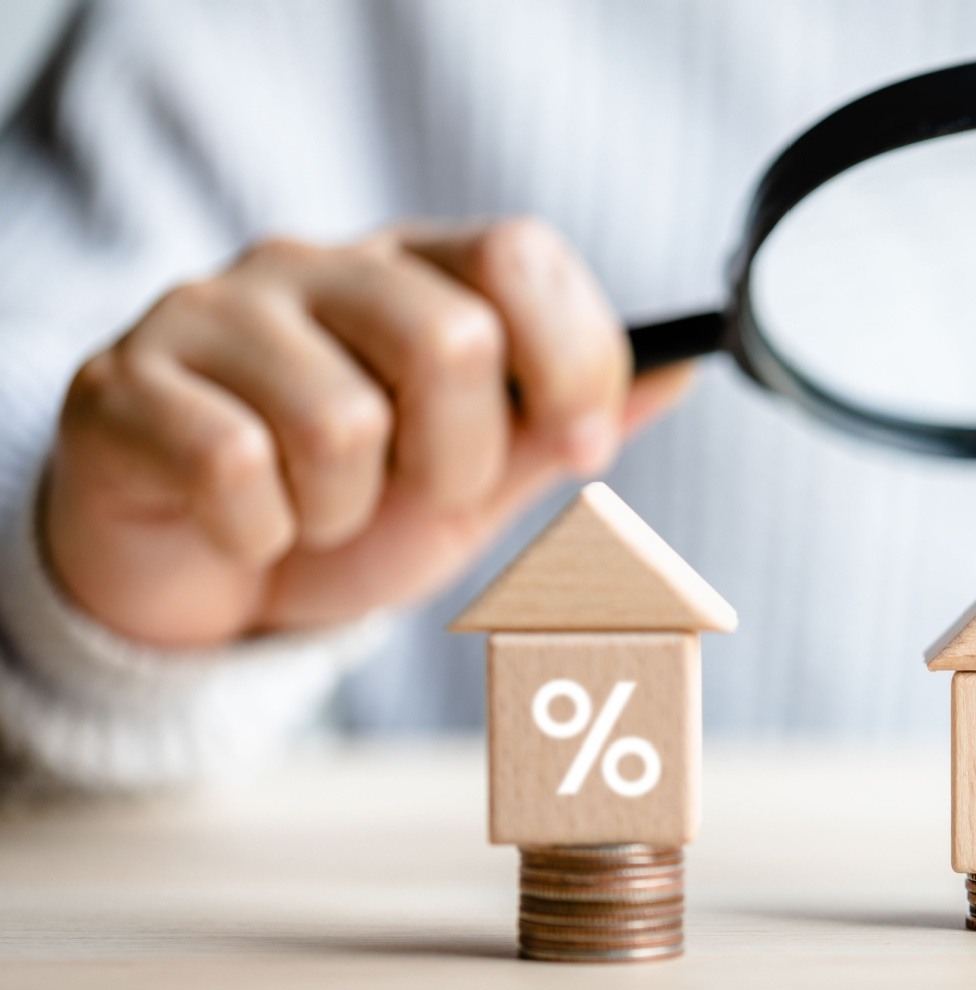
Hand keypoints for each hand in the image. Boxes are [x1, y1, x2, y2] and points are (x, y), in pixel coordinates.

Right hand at [44, 219, 693, 647]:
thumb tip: (685, 366)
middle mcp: (315, 266)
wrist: (207, 585)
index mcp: (416, 271)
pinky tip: (248, 528)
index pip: (521, 254)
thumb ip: (566, 424)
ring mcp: (213, 313)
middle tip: (424, 491)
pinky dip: (261, 534)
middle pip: (448, 337)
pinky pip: (234, 470)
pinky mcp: (124, 382)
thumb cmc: (353, 515)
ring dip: (349, 512)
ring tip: (318, 513)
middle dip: (462, 457)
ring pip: (340, 420)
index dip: (575, 356)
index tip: (584, 443)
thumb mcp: (479, 479)